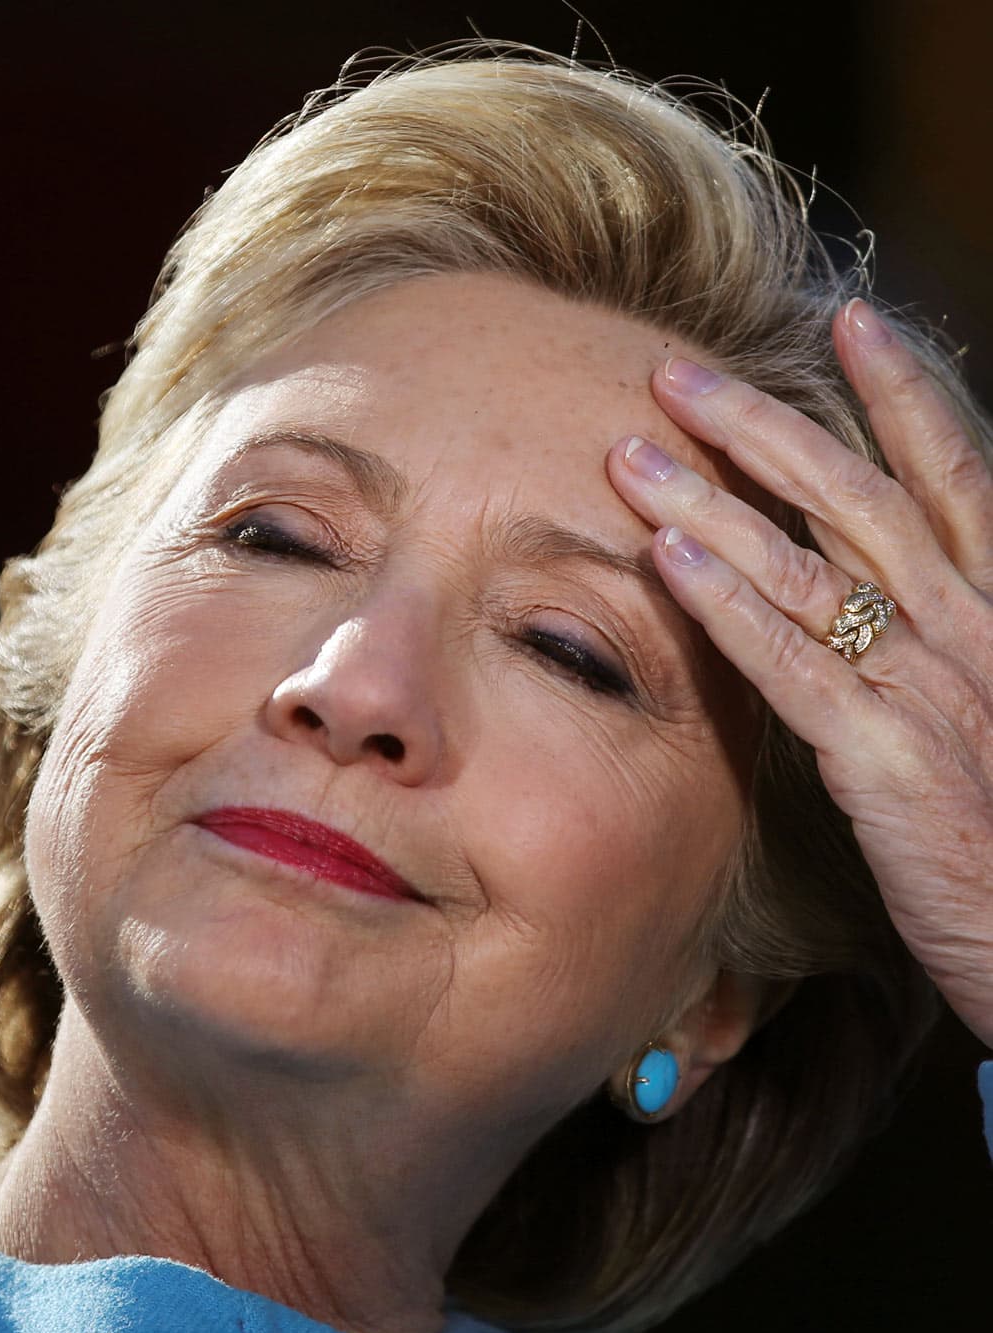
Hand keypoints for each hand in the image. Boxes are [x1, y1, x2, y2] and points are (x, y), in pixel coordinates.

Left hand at [606, 300, 992, 1047]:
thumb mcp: (990, 722)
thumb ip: (940, 651)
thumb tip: (873, 594)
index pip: (955, 476)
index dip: (905, 392)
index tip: (852, 318)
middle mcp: (978, 634)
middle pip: (862, 496)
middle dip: (766, 424)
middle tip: (675, 371)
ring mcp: (934, 692)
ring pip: (812, 565)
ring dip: (713, 499)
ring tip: (630, 451)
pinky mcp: (886, 760)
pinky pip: (794, 661)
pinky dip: (727, 602)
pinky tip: (665, 557)